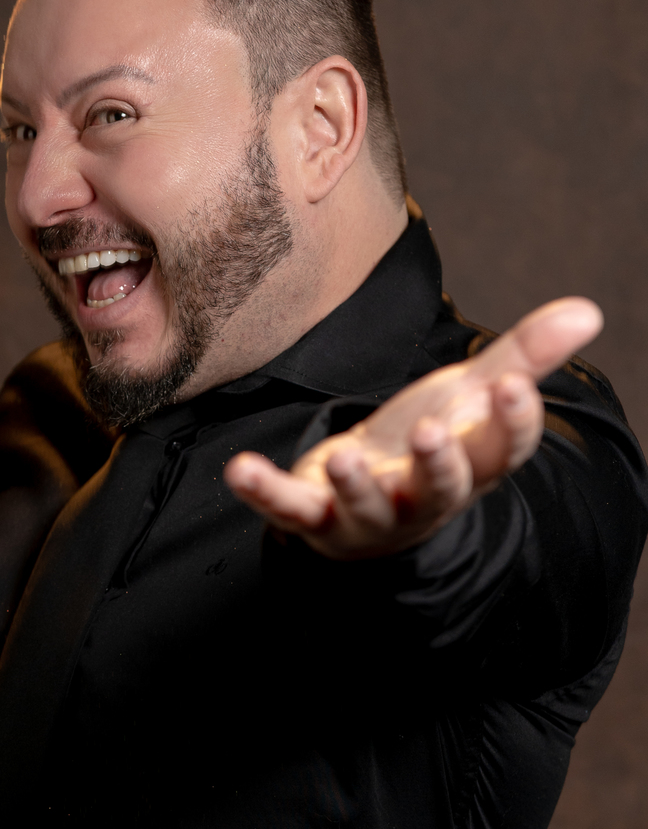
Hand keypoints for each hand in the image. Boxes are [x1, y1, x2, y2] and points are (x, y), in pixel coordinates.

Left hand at [224, 297, 602, 559]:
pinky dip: (264, 492)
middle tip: (427, 431)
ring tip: (342, 458)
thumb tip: (588, 311)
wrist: (367, 499)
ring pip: (366, 507)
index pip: (501, 450)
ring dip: (355, 486)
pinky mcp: (315, 517)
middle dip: (436, 464)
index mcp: (469, 466)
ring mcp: (368, 512)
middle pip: (440, 488)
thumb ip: (523, 357)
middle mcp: (422, 497)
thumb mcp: (471, 396)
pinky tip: (239, 469)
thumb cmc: (425, 441)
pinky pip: (289, 509)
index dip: (511, 422)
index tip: (513, 387)